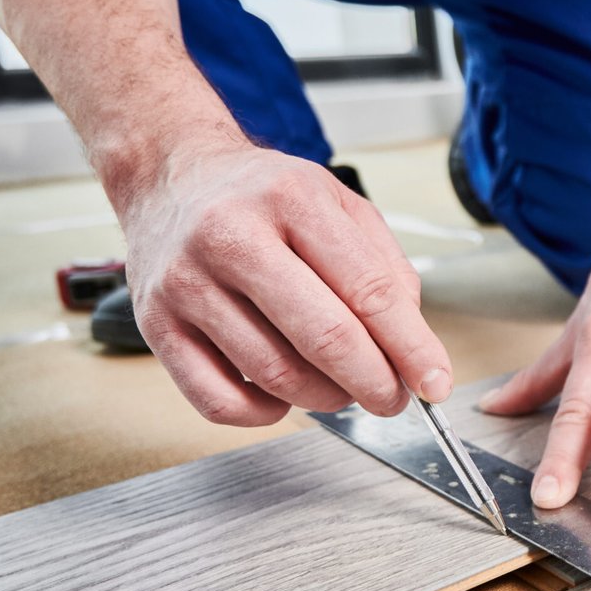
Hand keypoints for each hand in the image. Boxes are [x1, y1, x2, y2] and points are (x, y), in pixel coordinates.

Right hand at [118, 143, 451, 424]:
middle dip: (374, 383)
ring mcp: (187, 284)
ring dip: (326, 397)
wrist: (171, 176)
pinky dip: (266, 414)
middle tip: (393, 398)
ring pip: (275, 375)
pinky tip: (283, 394)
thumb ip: (385, 268)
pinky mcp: (156, 325)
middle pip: (323, 338)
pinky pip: (219, 401)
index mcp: (291, 200)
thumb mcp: (339, 203)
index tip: (434, 383)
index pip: (368, 290)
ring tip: (341, 387)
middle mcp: (231, 236)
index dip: (411, 348)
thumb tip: (412, 347)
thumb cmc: (263, 196)